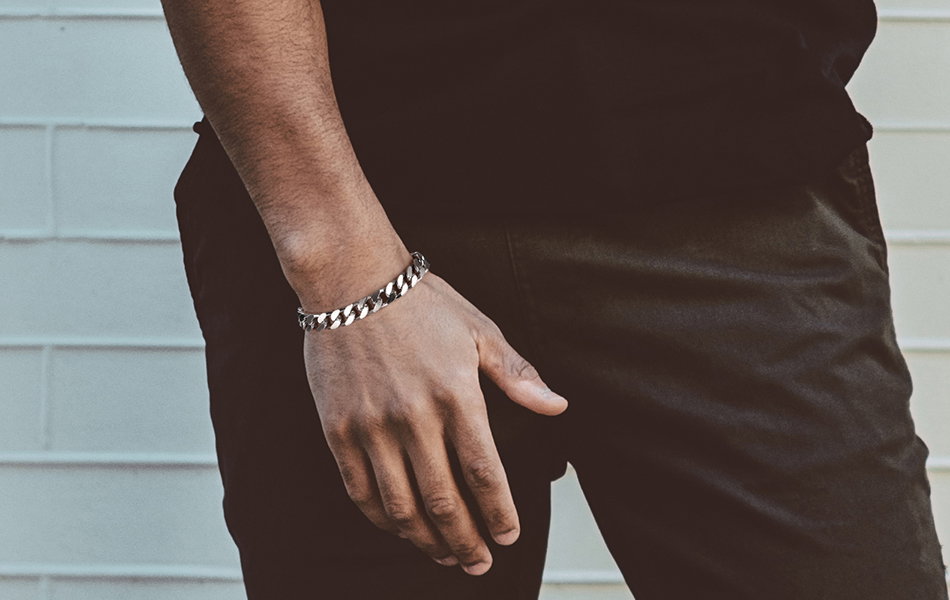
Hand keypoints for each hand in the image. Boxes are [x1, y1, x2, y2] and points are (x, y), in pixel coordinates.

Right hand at [301, 265, 567, 574]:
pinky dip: (383, 519)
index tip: (509, 535)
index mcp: (456, 394)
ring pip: (401, 505)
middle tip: (480, 563)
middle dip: (466, 541)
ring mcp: (372, 426)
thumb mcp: (479, 329)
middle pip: (443, 501)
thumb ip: (517, 375)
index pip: (484, 472)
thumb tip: (558, 407)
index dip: (499, 513)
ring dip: (426, 540)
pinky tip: (400, 528)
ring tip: (444, 556)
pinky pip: (360, 490)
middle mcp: (413, 417)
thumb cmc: (421, 303)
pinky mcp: (339, 430)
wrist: (351, 280)